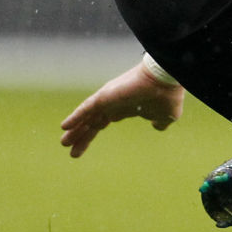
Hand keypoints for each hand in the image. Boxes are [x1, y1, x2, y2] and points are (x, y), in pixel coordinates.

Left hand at [60, 60, 184, 157]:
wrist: (165, 80)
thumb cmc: (167, 96)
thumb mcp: (166, 115)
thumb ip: (160, 122)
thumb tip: (157, 126)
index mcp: (126, 109)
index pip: (104, 122)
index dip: (94, 131)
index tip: (85, 143)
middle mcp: (114, 104)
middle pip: (93, 122)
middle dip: (82, 136)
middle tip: (71, 150)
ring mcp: (108, 100)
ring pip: (86, 118)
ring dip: (75, 130)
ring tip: (64, 143)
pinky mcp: (104, 97)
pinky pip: (86, 109)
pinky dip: (75, 117)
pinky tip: (64, 127)